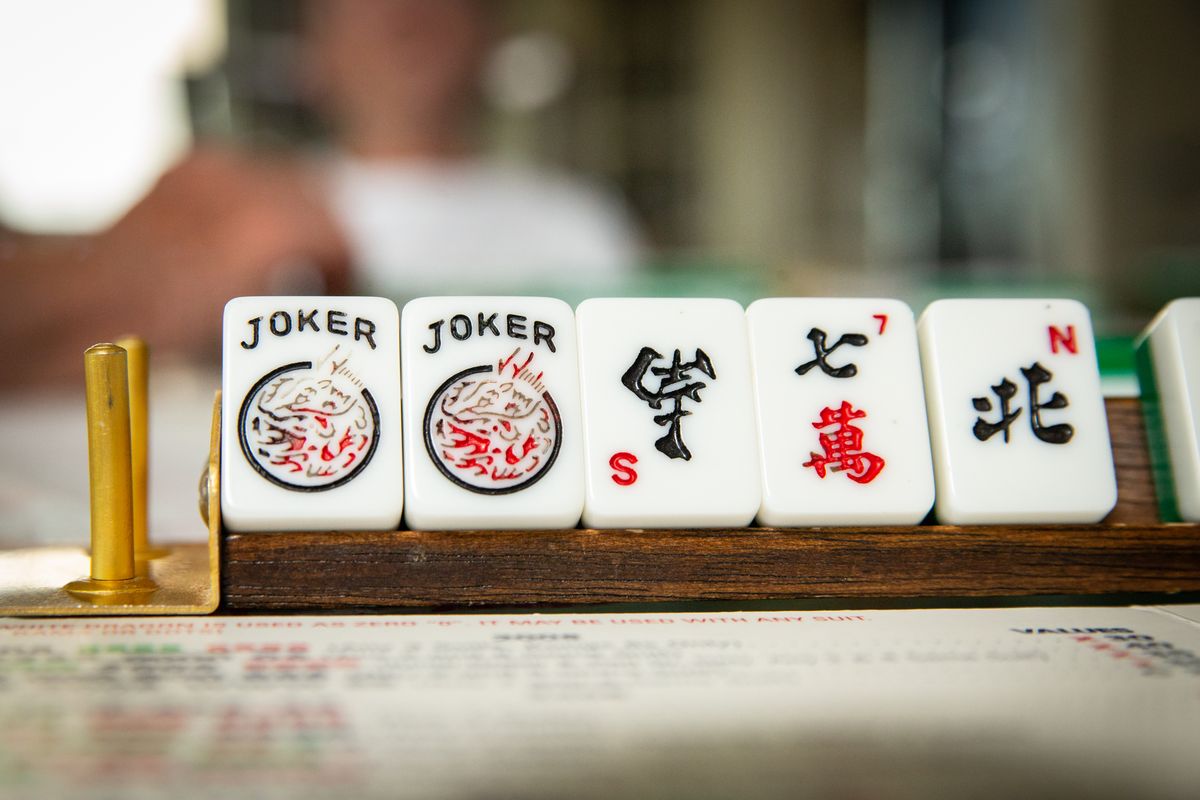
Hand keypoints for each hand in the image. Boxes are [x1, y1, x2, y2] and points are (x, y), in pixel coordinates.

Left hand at [1, 148, 350, 388]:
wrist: (97, 297)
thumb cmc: (169, 320)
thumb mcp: (254, 318)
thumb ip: (301, 296)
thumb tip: (327, 291)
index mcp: (274, 228)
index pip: (338, 238)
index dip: (345, 269)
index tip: (340, 289)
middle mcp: (252, 186)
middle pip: (320, 203)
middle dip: (326, 237)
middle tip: (323, 270)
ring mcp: (221, 168)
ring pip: (287, 180)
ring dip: (296, 213)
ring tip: (286, 250)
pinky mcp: (194, 164)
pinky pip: (248, 172)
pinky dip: (257, 198)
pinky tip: (244, 228)